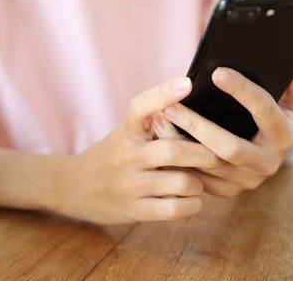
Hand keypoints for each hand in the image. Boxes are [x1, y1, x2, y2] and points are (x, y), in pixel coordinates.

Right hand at [50, 77, 205, 223]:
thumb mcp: (125, 134)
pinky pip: (173, 209)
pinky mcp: (134, 210)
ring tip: (199, 182)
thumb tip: (196, 111)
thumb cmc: (111, 156)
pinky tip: (191, 200)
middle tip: (219, 156)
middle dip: (205, 154)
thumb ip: (154, 124)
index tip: (187, 82)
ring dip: (199, 183)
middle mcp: (127, 156)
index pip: (142, 106)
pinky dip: (191, 205)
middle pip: (173, 150)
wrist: (72, 187)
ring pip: (180, 181)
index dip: (164, 93)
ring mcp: (129, 185)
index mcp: (126, 132)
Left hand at [153, 58, 292, 196]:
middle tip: (170, 105)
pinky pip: (197, 177)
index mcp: (284, 137)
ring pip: (208, 164)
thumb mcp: (283, 105)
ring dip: (179, 142)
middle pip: (229, 147)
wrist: (257, 160)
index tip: (217, 72)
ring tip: (158, 118)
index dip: (242, 90)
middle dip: (197, 125)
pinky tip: (159, 139)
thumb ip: (290, 85)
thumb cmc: (267, 124)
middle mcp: (268, 163)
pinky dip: (177, 158)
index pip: (264, 110)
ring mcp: (246, 181)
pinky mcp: (226, 191)